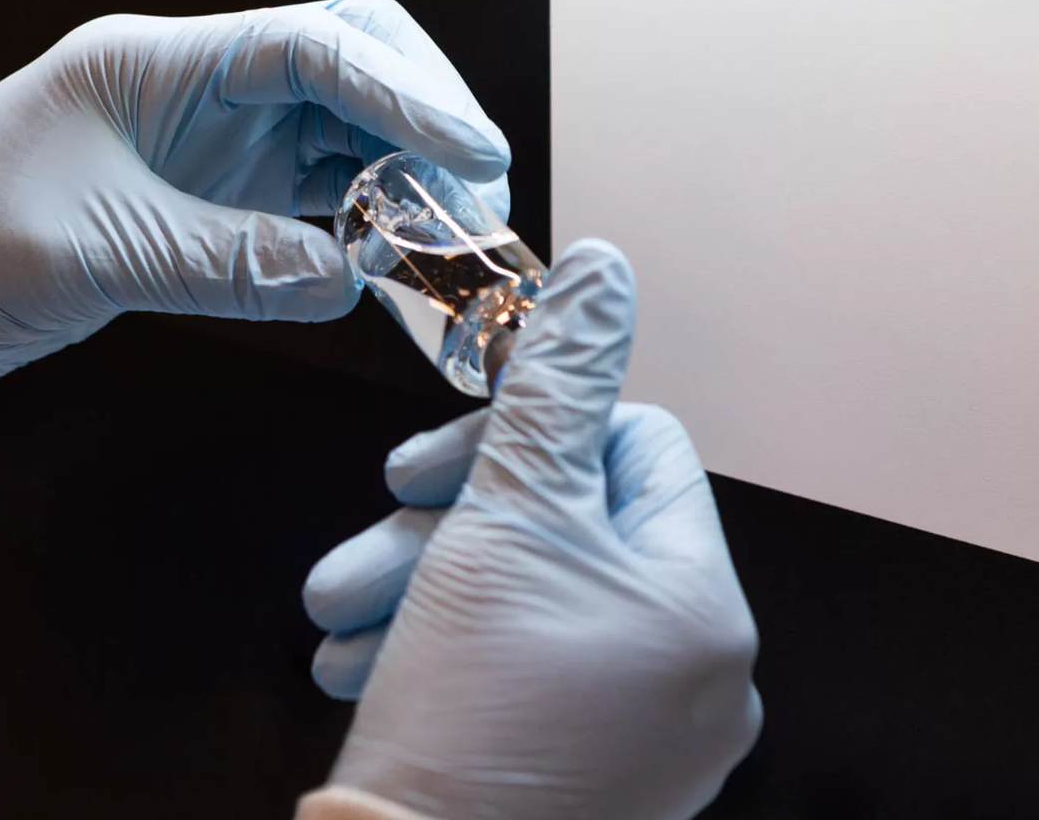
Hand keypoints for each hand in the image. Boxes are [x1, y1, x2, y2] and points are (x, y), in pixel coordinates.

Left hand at [0, 0, 509, 392]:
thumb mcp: (94, 254)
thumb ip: (228, 262)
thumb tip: (349, 278)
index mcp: (158, 64)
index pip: (311, 47)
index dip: (406, 92)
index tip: (475, 151)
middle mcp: (195, 89)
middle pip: (347, 66)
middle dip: (425, 117)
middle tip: (479, 195)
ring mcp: (208, 144)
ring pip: (342, 132)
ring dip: (406, 176)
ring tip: (455, 236)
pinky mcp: (210, 198)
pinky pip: (313, 196)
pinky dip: (363, 223)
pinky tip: (396, 260)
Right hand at [302, 241, 761, 819]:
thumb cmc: (467, 717)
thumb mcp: (505, 518)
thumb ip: (557, 385)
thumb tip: (605, 269)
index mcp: (700, 604)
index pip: (631, 447)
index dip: (525, 437)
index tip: (430, 466)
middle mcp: (693, 673)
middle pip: (564, 527)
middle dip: (445, 524)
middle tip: (369, 547)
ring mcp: (641, 733)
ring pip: (523, 598)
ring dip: (419, 588)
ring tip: (339, 622)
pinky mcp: (582, 774)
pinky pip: (515, 670)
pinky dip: (439, 652)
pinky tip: (366, 666)